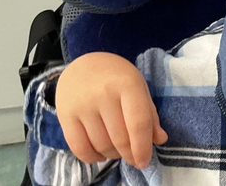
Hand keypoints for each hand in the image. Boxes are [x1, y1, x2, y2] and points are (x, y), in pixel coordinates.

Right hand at [55, 52, 167, 168]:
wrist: (83, 63)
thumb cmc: (116, 77)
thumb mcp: (138, 88)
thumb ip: (150, 114)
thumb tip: (160, 140)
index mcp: (127, 84)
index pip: (138, 123)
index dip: (143, 147)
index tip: (144, 162)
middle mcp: (103, 93)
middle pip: (119, 138)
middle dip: (129, 154)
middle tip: (133, 158)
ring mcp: (82, 104)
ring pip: (101, 145)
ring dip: (112, 155)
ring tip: (118, 151)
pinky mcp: (65, 114)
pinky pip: (79, 147)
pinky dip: (92, 158)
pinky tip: (100, 154)